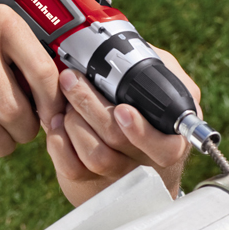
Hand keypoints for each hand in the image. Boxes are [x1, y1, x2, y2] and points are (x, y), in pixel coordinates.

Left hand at [45, 45, 197, 204]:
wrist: (127, 152)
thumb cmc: (142, 107)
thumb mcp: (158, 84)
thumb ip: (153, 66)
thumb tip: (131, 47)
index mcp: (172, 137)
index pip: (166, 146)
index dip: (141, 131)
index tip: (121, 111)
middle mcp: (147, 160)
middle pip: (118, 140)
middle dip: (89, 105)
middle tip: (70, 79)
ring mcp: (119, 174)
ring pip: (96, 156)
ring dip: (74, 123)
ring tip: (66, 102)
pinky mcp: (90, 182)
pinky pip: (72, 169)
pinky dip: (59, 143)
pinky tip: (56, 124)